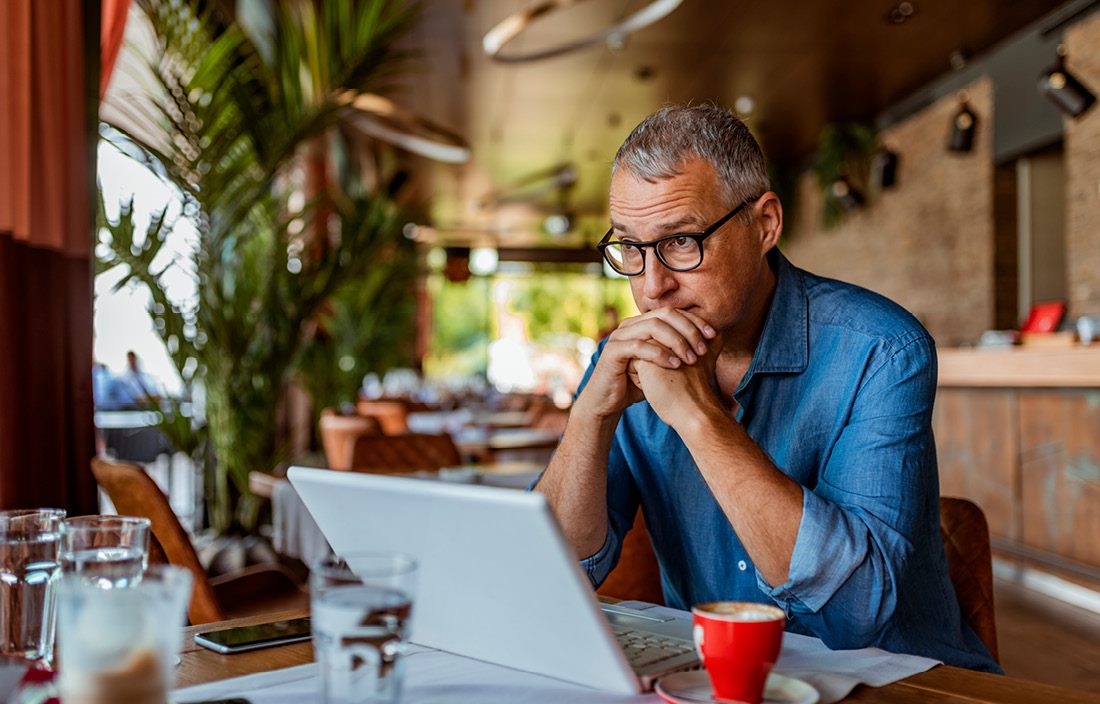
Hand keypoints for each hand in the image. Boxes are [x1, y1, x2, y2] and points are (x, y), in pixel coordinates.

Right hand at [576, 308, 716, 420]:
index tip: (713, 335)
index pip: (673, 312)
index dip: (694, 320)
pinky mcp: (613, 351)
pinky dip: (660, 354)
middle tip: (703, 348)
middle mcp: (630, 324)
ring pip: (653, 327)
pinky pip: (639, 346)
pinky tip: (675, 365)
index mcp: (642, 323)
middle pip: (665, 314)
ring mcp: (620, 336)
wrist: (608, 401)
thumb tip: (713, 344)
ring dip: (676, 341)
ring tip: (691, 358)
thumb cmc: (637, 383)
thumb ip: (681, 351)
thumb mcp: (663, 365)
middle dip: (688, 329)